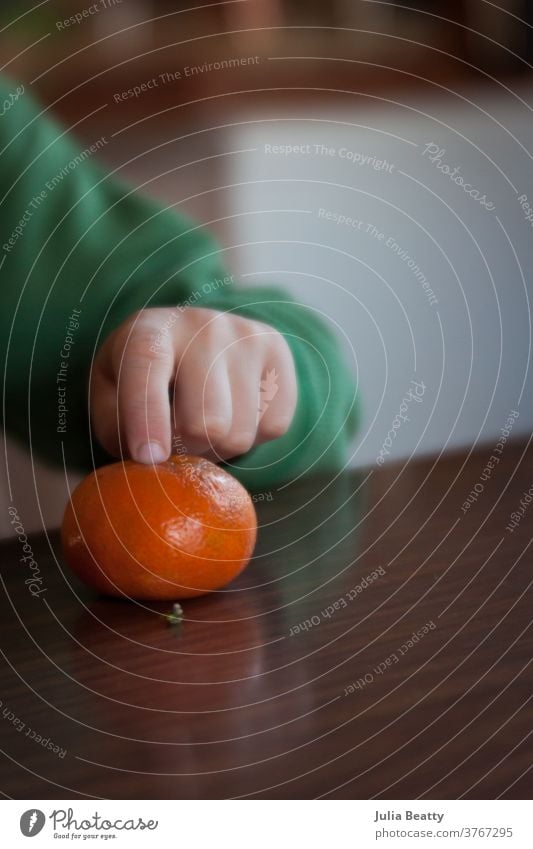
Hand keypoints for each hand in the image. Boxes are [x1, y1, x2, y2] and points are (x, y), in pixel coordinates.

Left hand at [90, 307, 296, 463]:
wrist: (195, 339)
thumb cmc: (144, 379)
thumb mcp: (109, 397)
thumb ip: (117, 428)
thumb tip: (154, 459)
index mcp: (149, 330)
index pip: (148, 366)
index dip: (147, 417)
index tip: (149, 458)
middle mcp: (203, 326)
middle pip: (206, 420)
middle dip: (189, 449)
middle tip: (176, 443)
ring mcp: (246, 336)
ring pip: (241, 433)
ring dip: (219, 448)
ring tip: (204, 426)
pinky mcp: (278, 353)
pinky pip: (274, 426)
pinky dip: (252, 438)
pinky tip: (235, 414)